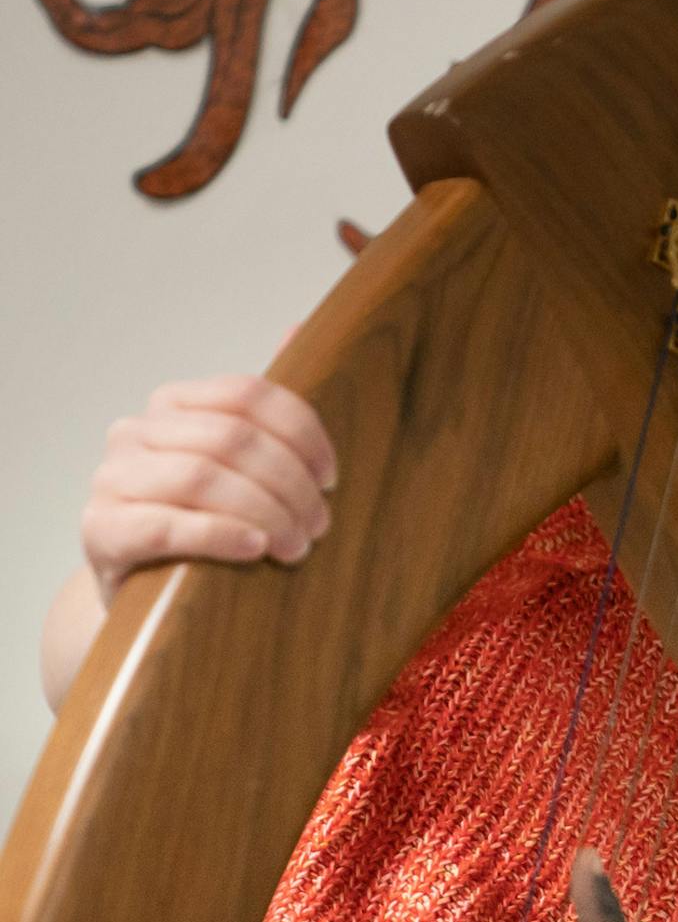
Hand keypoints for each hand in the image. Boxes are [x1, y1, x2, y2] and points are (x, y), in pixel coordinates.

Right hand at [83, 374, 335, 605]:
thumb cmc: (211, 524)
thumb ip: (267, 408)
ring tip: (297, 547)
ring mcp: (112, 479)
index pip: (247, 394)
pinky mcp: (101, 529)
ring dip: (266, 513)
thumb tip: (298, 327)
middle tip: (319, 526)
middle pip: (231, 438)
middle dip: (290, 484)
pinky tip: (255, 548)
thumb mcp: (245, 468)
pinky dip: (220, 535)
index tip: (331, 478)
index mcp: (174, 406)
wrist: (154, 595)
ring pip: (202, 477)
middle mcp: (135, 432)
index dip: (302, 433)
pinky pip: (165, 524)